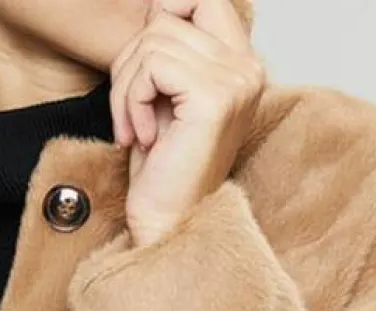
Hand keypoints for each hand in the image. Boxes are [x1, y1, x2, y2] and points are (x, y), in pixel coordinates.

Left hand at [110, 0, 265, 247]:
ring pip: (154, 39)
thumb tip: (156, 3)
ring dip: (126, 87)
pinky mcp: (216, 98)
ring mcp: (238, 81)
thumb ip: (169, 48)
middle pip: (169, 17)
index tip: (143, 67)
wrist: (168, 224)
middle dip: (132, 61)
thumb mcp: (165, 95)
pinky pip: (152, 65)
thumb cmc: (163, 170)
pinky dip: (131, 100)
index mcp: (243, 65)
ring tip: (135, 129)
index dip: (162, 15)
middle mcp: (249, 68)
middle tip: (129, 110)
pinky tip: (141, 136)